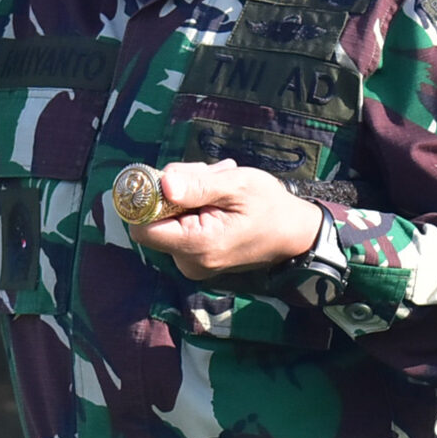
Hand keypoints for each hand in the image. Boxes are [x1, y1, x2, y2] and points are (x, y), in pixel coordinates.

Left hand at [128, 160, 324, 280]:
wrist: (293, 234)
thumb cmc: (270, 207)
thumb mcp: (237, 186)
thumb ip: (198, 185)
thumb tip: (163, 183)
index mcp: (198, 245)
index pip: (143, 227)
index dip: (147, 199)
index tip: (171, 178)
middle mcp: (188, 261)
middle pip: (155, 218)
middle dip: (175, 190)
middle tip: (209, 175)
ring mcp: (191, 263)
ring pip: (168, 219)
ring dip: (188, 194)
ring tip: (220, 184)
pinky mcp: (195, 258)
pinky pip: (179, 226)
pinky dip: (193, 207)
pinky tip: (218, 198)